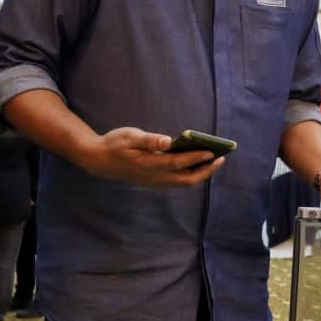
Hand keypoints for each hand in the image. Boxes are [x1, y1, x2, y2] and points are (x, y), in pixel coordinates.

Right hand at [77, 127, 224, 187]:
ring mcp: (155, 182)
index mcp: (148, 164)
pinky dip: (190, 175)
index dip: (197, 158)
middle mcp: (154, 177)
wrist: (98, 161)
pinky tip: (198, 164)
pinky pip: (177, 182)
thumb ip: (149, 140)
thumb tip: (168, 141)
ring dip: (200, 174)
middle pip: (187, 179)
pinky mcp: (154, 182)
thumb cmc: (114, 144)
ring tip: (214, 160)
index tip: (213, 152)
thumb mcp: (129, 137)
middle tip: (221, 157)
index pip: (178, 163)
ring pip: (183, 183)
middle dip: (206, 170)